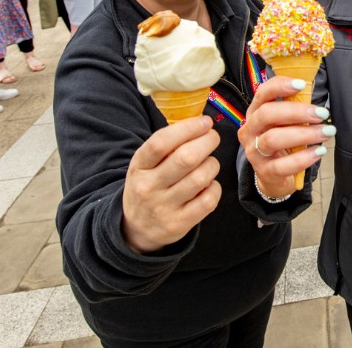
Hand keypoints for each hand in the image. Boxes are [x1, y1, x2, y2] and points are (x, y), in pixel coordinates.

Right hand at [121, 116, 221, 253]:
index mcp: (138, 167)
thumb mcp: (145, 165)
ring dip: (212, 164)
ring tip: (209, 163)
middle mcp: (148, 187)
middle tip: (213, 138)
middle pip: (186, 158)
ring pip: (201, 177)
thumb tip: (201, 123)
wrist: (136, 229)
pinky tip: (208, 184)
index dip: (188, 128)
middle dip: (208, 142)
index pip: (161, 142)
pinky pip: (208, 200)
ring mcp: (164, 207)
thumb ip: (166, 146)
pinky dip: (215, 187)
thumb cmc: (149, 186)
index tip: (205, 122)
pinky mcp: (180, 224)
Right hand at [238, 76, 332, 198]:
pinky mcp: (264, 172)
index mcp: (255, 112)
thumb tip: (313, 89)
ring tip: (326, 132)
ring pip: (273, 139)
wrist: (273, 176)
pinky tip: (319, 152)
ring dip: (304, 134)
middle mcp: (250, 130)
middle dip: (296, 112)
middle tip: (322, 113)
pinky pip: (281, 166)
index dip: (280, 86)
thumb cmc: (283, 141)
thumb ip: (294, 107)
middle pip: (266, 114)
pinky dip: (302, 158)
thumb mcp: (285, 123)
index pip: (262, 93)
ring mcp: (254, 152)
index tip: (302, 84)